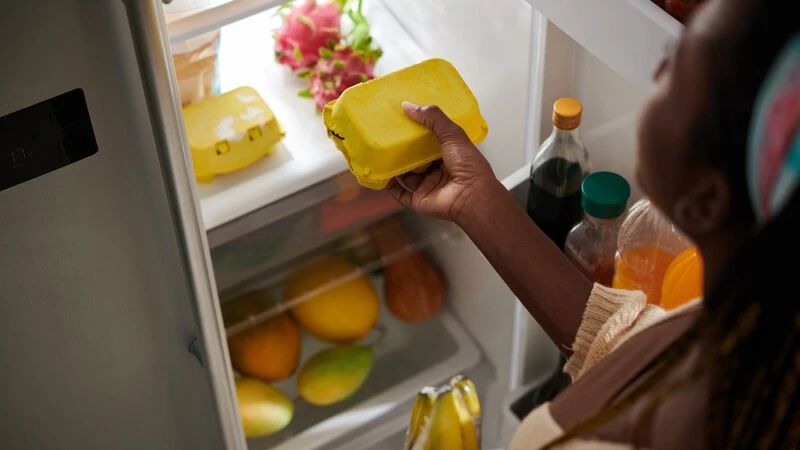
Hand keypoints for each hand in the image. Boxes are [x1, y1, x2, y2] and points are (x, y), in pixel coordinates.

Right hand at [387, 102, 497, 222]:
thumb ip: (432, 118)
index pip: (433, 142)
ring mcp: (430, 187)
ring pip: (408, 177)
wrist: (471, 196)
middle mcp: (440, 171)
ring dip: (397, 168)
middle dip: (406, 151)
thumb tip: (408, 106)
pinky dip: (391, 187)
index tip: (406, 123)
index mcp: (452, 155)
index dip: (420, 133)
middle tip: (391, 138)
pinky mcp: (420, 201)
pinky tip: (383, 177)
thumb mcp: (452, 133)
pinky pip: (402, 195)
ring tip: (383, 155)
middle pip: (419, 160)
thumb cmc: (468, 165)